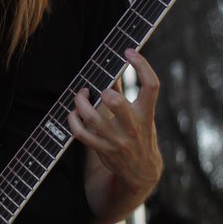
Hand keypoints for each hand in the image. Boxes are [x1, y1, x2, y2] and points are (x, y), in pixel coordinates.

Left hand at [68, 49, 161, 194]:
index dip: (142, 66)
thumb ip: (125, 92)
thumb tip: (112, 69)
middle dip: (104, 91)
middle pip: (117, 102)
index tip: (129, 52)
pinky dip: (73, 120)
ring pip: (92, 118)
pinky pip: (81, 133)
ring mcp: (117, 140)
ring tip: (81, 95)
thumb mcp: (141, 115)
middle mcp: (133, 126)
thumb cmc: (140, 134)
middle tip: (101, 89)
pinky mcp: (103, 150)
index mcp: (146, 113)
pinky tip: (73, 113)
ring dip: (81, 102)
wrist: (142, 171)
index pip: (151, 86)